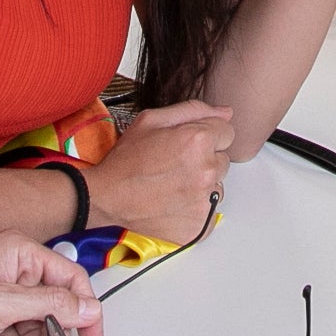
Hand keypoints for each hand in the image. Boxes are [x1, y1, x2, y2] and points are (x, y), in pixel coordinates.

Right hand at [82, 101, 235, 244]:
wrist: (106, 198)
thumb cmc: (127, 160)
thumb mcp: (152, 120)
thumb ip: (194, 110)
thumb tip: (226, 112)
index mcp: (198, 140)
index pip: (228, 132)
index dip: (206, 135)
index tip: (187, 144)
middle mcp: (207, 171)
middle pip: (223, 160)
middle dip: (205, 159)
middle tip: (175, 165)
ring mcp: (205, 201)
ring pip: (218, 185)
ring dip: (202, 184)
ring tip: (173, 184)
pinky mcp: (200, 224)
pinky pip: (210, 210)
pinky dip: (195, 207)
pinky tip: (174, 202)